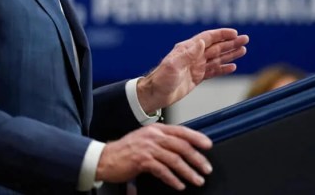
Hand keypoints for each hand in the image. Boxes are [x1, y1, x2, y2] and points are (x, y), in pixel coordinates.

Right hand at [96, 124, 212, 189]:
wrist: (106, 158)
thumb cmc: (126, 151)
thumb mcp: (145, 140)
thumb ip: (162, 141)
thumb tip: (182, 148)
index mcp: (156, 129)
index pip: (181, 131)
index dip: (196, 137)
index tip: (208, 145)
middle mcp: (153, 136)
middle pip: (181, 146)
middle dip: (197, 158)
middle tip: (206, 168)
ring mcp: (148, 148)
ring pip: (174, 159)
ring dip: (188, 171)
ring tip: (197, 179)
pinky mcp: (142, 160)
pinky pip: (163, 170)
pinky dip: (173, 179)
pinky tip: (179, 185)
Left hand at [138, 28, 248, 112]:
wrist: (154, 95)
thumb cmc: (161, 80)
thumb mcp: (173, 65)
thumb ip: (188, 54)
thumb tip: (202, 41)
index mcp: (187, 49)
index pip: (208, 38)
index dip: (221, 35)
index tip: (235, 33)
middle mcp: (193, 56)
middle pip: (216, 47)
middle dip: (230, 43)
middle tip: (245, 40)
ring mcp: (195, 66)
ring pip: (217, 58)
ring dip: (230, 54)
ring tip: (243, 50)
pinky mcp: (196, 77)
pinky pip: (213, 71)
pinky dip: (223, 68)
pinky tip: (233, 67)